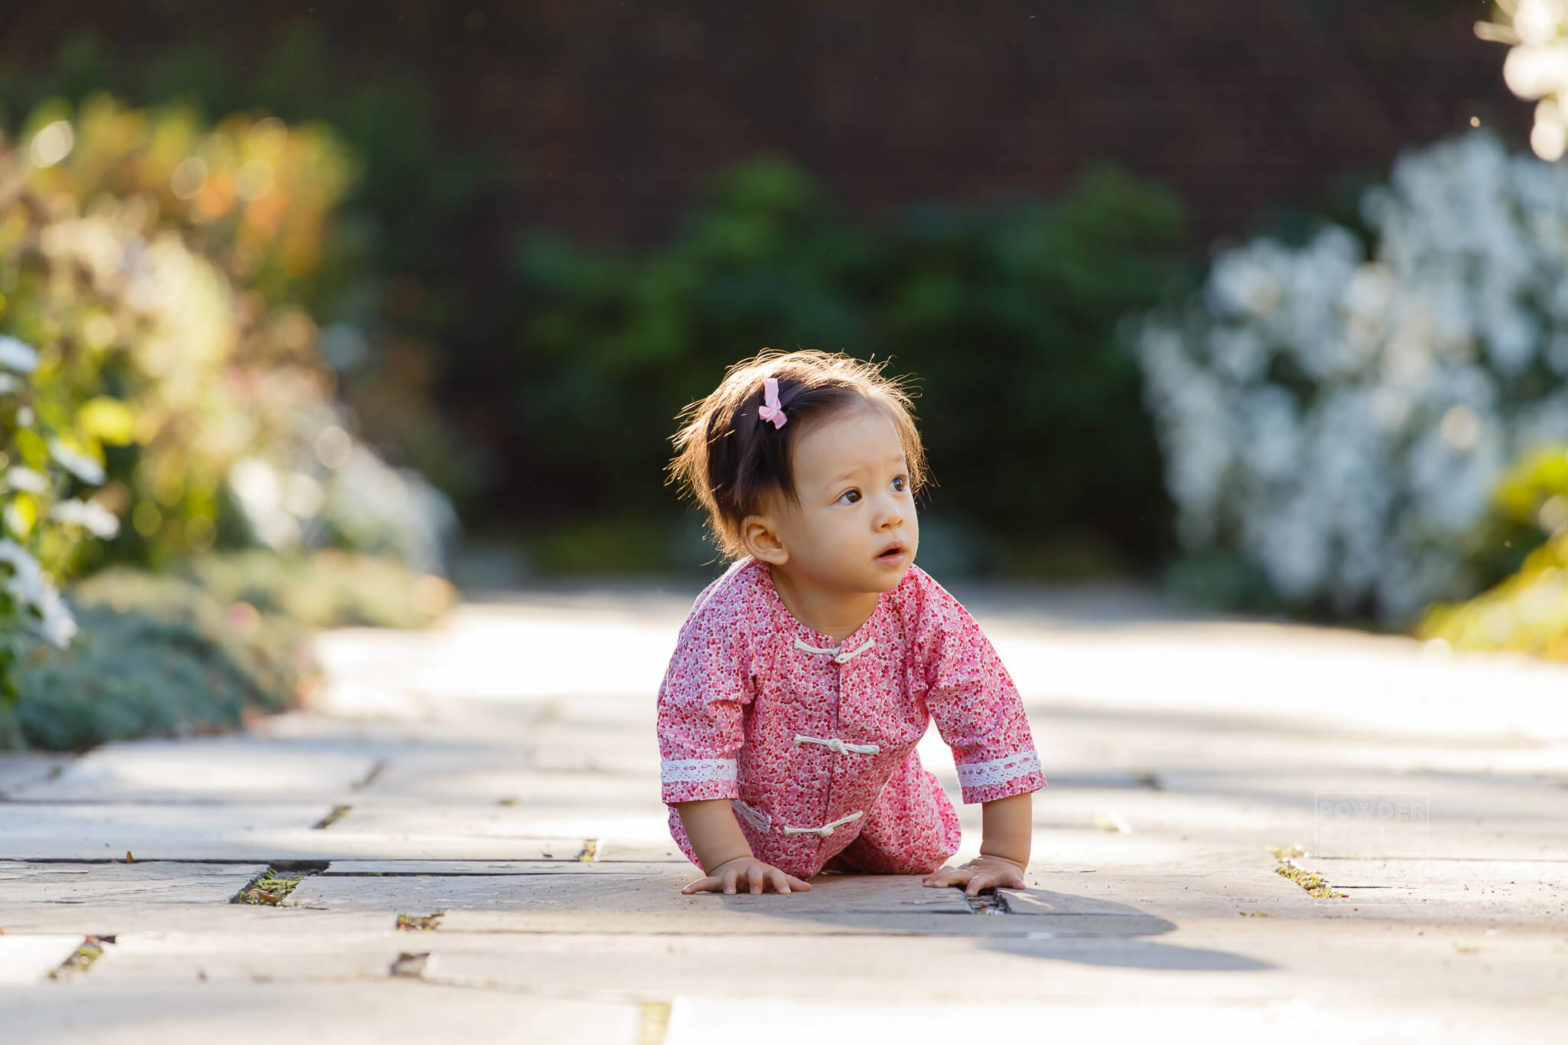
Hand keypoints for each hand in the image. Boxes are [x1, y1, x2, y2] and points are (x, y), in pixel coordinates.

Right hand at [681, 855, 813, 895]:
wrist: (735, 863)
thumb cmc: (760, 875)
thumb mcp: (774, 877)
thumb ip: (790, 883)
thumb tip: (809, 890)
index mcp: (764, 872)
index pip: (776, 875)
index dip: (781, 884)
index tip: (787, 895)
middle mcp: (748, 872)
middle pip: (753, 873)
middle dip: (755, 881)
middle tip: (756, 892)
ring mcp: (731, 875)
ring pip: (729, 878)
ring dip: (728, 884)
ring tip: (729, 893)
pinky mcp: (716, 880)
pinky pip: (704, 883)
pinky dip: (695, 887)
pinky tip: (685, 892)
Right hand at [922, 854, 1026, 895]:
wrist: (1000, 858)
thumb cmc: (1007, 872)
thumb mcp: (1013, 876)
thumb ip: (1014, 881)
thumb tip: (1021, 885)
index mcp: (985, 875)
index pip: (979, 880)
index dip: (974, 885)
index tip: (969, 893)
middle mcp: (972, 871)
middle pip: (958, 875)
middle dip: (946, 880)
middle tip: (934, 886)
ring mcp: (964, 870)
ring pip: (949, 872)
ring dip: (938, 878)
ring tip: (927, 884)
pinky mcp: (959, 871)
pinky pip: (946, 872)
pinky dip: (936, 876)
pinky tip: (925, 881)